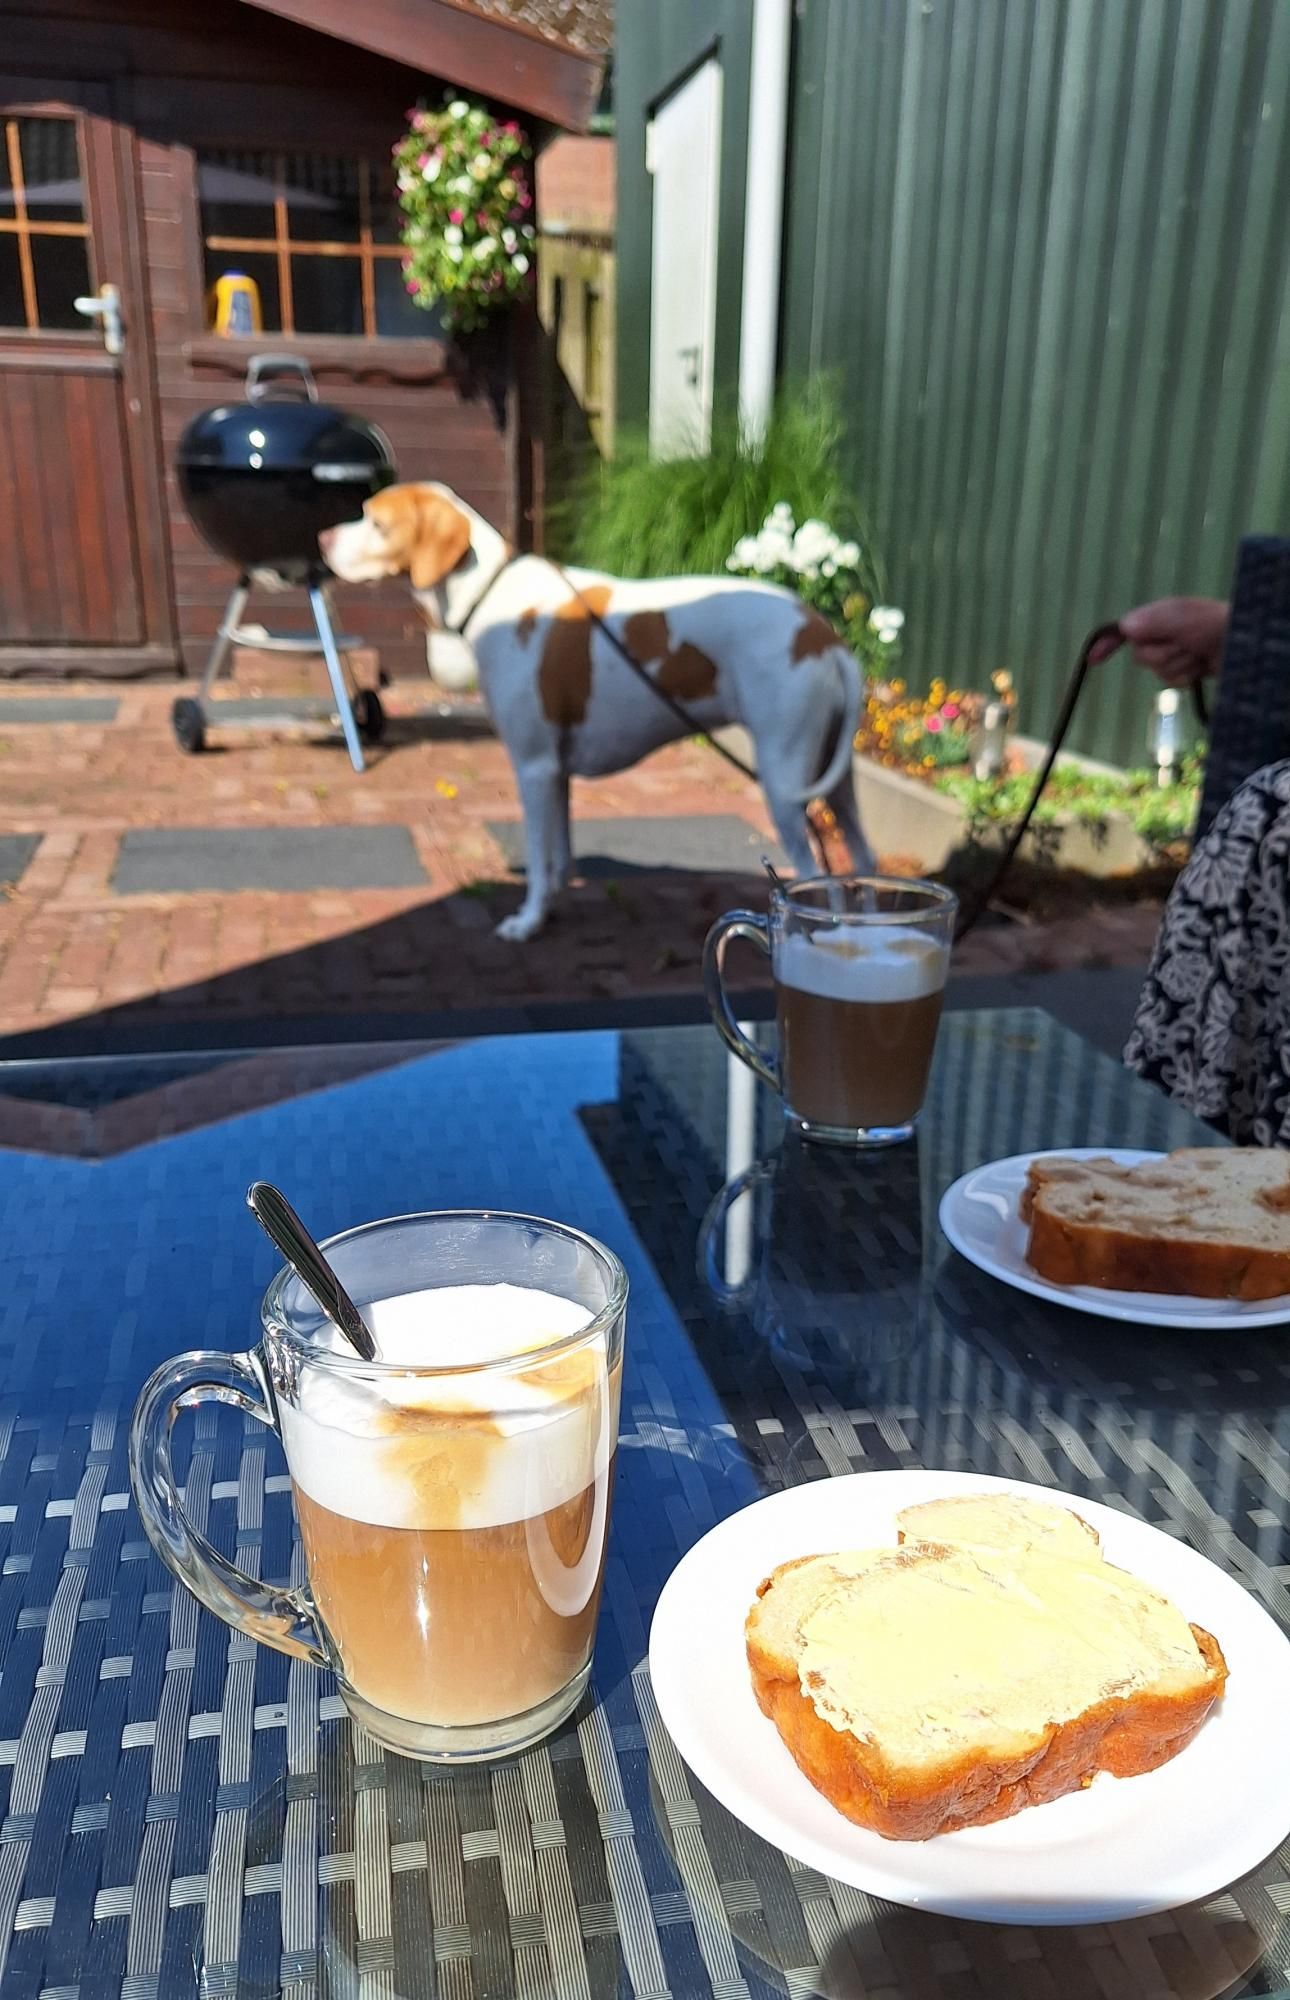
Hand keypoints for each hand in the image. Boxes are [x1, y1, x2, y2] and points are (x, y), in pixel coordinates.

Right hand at [1088, 597, 1228, 683]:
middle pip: (1141, 656)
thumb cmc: (1216, 625)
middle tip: (1187, 644)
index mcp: (1158, 618)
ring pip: (1157, 671)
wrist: (1245, 644)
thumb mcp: (1184, 618)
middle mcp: (1162, 635)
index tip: (1093, 659)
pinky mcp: (1184, 671)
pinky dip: (1187, 676)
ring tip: (1199, 654)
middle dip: (1163, 654)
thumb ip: (1154, 621)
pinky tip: (1201, 666)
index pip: (1125, 631)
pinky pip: (1172, 682)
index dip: (1107, 643)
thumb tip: (1124, 627)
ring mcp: (1173, 654)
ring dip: (1180, 665)